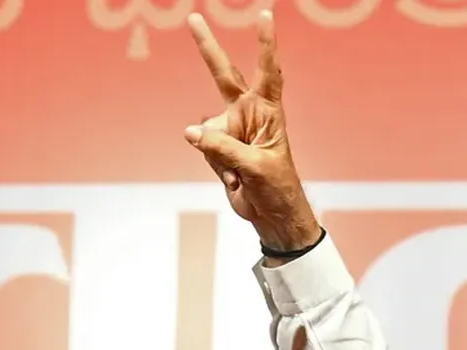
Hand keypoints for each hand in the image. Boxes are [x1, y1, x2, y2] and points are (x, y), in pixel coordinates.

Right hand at [183, 11, 320, 252]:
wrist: (271, 213)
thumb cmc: (276, 188)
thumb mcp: (255, 168)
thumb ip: (223, 148)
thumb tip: (190, 132)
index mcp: (268, 112)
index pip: (269, 72)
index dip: (266, 45)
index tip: (265, 15)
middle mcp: (248, 114)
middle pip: (223, 75)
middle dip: (208, 47)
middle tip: (194, 17)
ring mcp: (231, 129)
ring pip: (207, 130)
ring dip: (220, 156)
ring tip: (242, 174)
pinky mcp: (217, 146)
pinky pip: (203, 148)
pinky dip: (216, 167)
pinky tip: (234, 180)